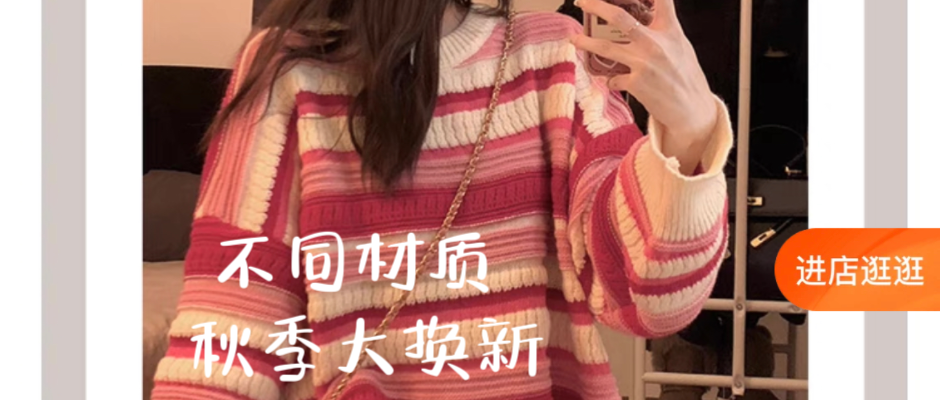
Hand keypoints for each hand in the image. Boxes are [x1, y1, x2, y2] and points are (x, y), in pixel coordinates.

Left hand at [571, 0, 718, 159]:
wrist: (692, 109)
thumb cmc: (686, 76)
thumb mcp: (681, 46)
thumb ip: (664, 30)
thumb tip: (646, 17)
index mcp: (670, 30)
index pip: (661, 0)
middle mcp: (656, 43)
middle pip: (620, 17)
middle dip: (596, 6)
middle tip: (582, 2)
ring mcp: (644, 62)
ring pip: (605, 47)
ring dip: (586, 42)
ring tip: (574, 39)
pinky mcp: (636, 83)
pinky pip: (612, 77)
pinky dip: (610, 78)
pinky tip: (613, 80)